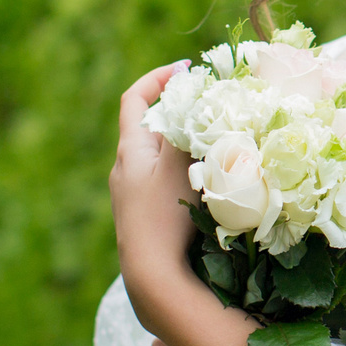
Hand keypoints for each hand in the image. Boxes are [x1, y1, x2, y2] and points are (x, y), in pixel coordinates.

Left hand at [110, 60, 194, 302]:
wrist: (152, 275)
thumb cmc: (164, 216)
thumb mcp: (178, 165)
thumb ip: (187, 130)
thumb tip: (196, 99)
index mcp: (129, 151)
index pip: (135, 100)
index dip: (157, 79)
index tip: (186, 70)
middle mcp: (125, 171)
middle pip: (153, 129)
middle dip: (184, 115)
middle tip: (215, 109)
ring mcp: (134, 197)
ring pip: (163, 159)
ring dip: (189, 147)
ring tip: (219, 145)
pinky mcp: (147, 218)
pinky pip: (166, 183)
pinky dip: (187, 173)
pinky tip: (210, 184)